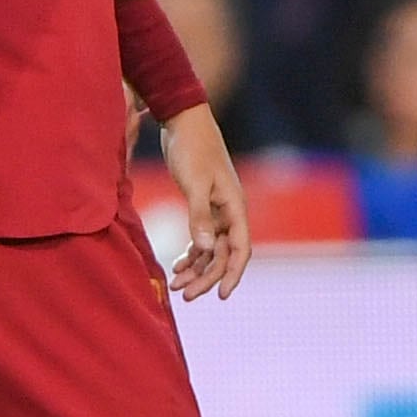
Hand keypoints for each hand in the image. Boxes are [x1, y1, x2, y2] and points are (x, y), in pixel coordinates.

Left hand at [157, 100, 252, 302]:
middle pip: (223, 254)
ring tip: (175, 284)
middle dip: (206, 277)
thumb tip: (204, 249)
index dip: (233, 274)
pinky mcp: (202, 204)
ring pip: (210, 248)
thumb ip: (198, 216)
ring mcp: (217, 209)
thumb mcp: (194, 183)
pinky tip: (177, 264)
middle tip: (184, 295)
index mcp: (235, 206)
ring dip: (196, 268)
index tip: (222, 297)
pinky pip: (201, 237)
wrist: (182, 120)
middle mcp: (230, 211)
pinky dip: (191, 252)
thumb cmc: (191, 148)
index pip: (240, 249)